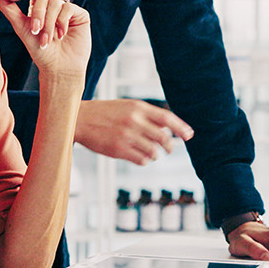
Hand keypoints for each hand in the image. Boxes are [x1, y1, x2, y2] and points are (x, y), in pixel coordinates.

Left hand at [0, 0, 90, 81]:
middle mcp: (53, 6)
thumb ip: (9, 9)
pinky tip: (61, 35)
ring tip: (48, 40)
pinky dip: (62, 22)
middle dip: (38, 12)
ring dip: (49, 23)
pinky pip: (68, 8)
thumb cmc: (40, 51)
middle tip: (35, 29)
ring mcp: (67, 9)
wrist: (58, 67)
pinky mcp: (80, 14)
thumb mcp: (21, 28)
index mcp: (39, 7)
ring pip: (55, 3)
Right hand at [75, 99, 193, 164]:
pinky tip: (139, 156)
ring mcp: (126, 136)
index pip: (166, 118)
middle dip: (170, 146)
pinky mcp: (118, 150)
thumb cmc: (104, 113)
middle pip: (163, 138)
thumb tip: (167, 128)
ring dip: (155, 154)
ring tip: (150, 153)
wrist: (79, 119)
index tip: (190, 135)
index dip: (181, 127)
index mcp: (137, 107)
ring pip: (153, 151)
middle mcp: (134, 121)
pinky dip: (144, 160)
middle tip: (169, 149)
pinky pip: (141, 160)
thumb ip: (146, 115)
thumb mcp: (127, 106)